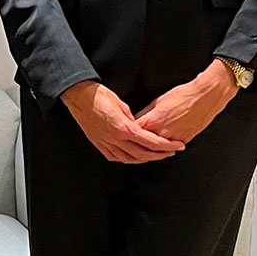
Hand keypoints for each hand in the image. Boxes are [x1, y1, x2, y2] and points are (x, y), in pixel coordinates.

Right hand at [61, 80, 186, 163]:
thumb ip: (133, 120)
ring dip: (144, 159)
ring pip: (129, 159)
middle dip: (160, 155)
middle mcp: (115, 139)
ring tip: (154, 156)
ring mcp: (105, 142)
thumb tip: (140, 127)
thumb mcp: (123, 105)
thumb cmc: (100, 96)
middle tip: (170, 153)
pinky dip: (127, 159)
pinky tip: (133, 157)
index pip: (151, 142)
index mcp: (124, 128)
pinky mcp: (98, 143)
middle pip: (143, 154)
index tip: (177, 146)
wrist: (79, 96)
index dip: (167, 146)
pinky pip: (115, 157)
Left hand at [135, 60, 239, 144]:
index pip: (133, 132)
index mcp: (152, 121)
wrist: (206, 96)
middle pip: (143, 144)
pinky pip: (170, 148)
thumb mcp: (158, 101)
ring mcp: (174, 138)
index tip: (124, 131)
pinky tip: (162, 145)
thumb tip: (136, 119)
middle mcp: (162, 132)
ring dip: (151, 148)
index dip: (127, 132)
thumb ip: (146, 113)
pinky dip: (165, 147)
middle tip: (133, 141)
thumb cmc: (184, 95)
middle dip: (137, 143)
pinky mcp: (184, 141)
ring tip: (146, 145)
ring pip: (157, 149)